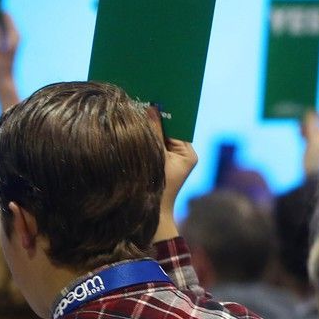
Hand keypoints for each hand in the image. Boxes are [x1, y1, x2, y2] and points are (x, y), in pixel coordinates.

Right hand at [147, 108, 197, 240]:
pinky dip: (144, 141)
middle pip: (168, 130)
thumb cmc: (156, 189)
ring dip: (147, 130)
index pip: (176, 125)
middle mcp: (182, 155)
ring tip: (134, 115)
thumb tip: (150, 108)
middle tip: (140, 103)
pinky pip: (152, 147)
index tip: (151, 99)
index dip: (163, 113)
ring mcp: (171, 160)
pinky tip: (131, 132)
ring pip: (158, 138)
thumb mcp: (155, 158)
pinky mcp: (160, 164)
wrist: (150, 219)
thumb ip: (153, 133)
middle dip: (154, 120)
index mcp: (188, 153)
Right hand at [300, 110, 318, 175]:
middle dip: (309, 121)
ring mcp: (317, 143)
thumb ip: (311, 123)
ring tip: (299, 127)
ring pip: (311, 130)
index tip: (311, 111)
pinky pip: (308, 136)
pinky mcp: (311, 148)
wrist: (311, 170)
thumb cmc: (314, 153)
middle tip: (302, 118)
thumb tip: (310, 111)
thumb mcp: (312, 136)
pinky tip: (299, 133)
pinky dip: (303, 133)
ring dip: (305, 127)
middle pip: (318, 125)